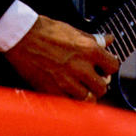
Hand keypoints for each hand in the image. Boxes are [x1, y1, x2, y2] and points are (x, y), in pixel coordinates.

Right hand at [4, 15, 118, 100]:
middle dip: (97, 84)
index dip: (108, 68)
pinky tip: (67, 93)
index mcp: (89, 49)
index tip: (103, 68)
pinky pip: (70, 105)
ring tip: (79, 88)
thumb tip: (109, 40)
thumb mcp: (74, 30)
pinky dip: (71, 101)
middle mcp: (81, 67)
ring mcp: (67, 81)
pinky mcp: (53, 91)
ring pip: (88, 99)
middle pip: (102, 87)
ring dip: (85, 94)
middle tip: (90, 79)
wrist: (22, 36)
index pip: (113, 66)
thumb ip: (93, 39)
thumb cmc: (46, 31)